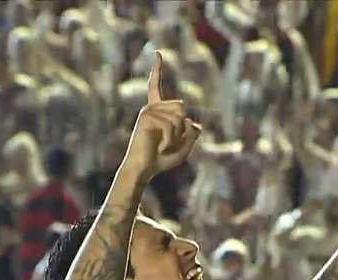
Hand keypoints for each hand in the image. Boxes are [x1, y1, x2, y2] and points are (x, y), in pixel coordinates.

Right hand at [123, 51, 201, 180]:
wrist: (143, 169)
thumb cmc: (161, 160)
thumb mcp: (185, 147)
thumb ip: (192, 134)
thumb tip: (193, 122)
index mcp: (158, 110)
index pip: (156, 86)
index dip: (156, 69)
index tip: (156, 53)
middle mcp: (151, 107)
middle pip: (181, 107)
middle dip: (183, 128)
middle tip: (169, 143)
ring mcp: (148, 111)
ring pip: (179, 116)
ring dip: (177, 136)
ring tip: (164, 146)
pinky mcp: (146, 117)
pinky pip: (171, 124)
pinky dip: (171, 140)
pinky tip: (161, 148)